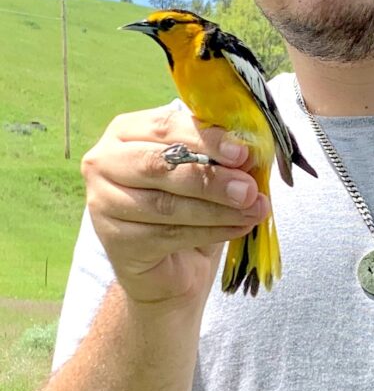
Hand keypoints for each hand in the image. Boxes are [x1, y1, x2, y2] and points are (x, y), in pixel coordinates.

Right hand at [81, 105, 269, 305]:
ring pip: (165, 203)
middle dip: (211, 176)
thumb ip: (221, 156)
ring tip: (253, 209)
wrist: (171, 264)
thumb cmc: (189, 202)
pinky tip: (238, 228)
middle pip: (159, 165)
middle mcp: (105, 161)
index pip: (166, 126)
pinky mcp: (115, 241)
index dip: (206, 139)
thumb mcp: (207, 169)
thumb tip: (249, 155)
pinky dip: (210, 231)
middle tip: (249, 189)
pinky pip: (168, 235)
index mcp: (127, 130)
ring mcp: (103, 202)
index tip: (243, 153)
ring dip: (217, 208)